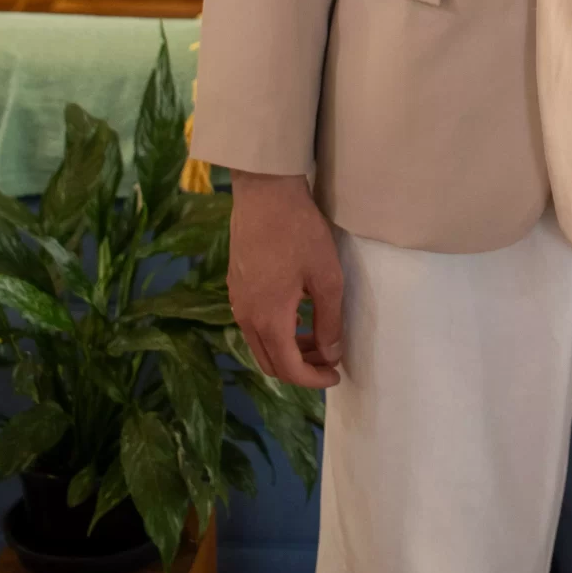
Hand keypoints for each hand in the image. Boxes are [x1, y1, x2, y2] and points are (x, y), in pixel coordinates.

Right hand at [227, 170, 343, 389]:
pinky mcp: (235, 284)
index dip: (314, 380)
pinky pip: (254, 324)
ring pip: (260, 343)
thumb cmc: (300, 232)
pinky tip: (297, 314)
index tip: (336, 375)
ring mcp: (236, 300)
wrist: (265, 192)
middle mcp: (246, 317)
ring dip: (288, 349)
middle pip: (271, 362)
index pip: (289, 369)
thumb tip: (331, 354)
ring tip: (317, 337)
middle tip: (328, 358)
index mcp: (268, 320)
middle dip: (301, 368)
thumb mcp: (326, 276)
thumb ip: (329, 320)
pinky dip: (276, 331)